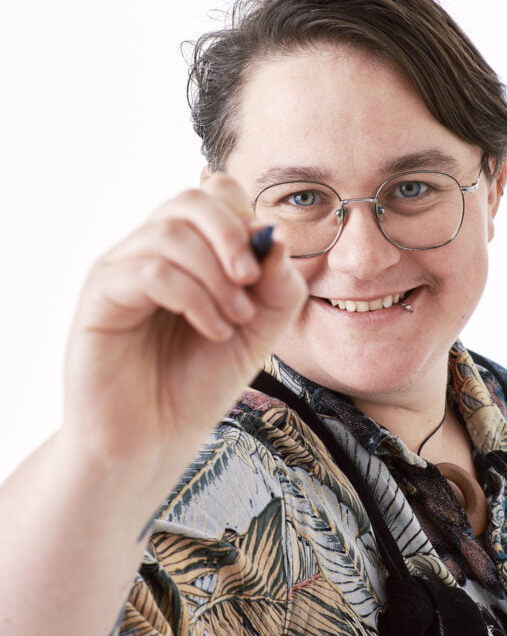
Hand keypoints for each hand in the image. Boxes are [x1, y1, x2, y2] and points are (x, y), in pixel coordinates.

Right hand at [62, 173, 306, 472]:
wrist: (153, 440)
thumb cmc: (198, 384)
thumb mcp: (258, 333)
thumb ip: (277, 287)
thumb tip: (276, 237)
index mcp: (187, 251)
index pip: (215, 195)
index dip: (246, 219)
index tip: (264, 268)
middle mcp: (150, 250)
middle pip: (192, 199)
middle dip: (232, 235)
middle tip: (251, 281)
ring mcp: (121, 269)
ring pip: (172, 233)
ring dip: (216, 276)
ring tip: (236, 319)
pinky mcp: (100, 297)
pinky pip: (149, 270)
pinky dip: (193, 297)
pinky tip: (214, 331)